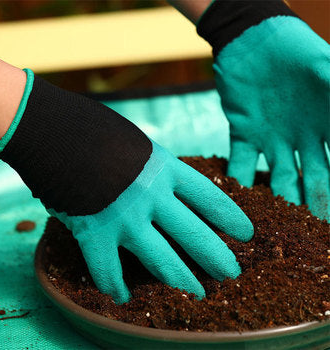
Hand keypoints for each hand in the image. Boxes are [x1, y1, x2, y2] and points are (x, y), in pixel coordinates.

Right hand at [54, 140, 253, 302]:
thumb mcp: (140, 144)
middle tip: (231, 272)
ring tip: (196, 293)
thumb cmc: (99, 132)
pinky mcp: (94, 233)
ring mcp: (125, 217)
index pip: (209, 198)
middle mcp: (152, 195)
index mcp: (166, 168)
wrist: (55, 130)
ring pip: (162, 261)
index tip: (245, 234)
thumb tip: (169, 186)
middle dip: (217, 258)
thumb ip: (157, 168)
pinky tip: (122, 296)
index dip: (231, 218)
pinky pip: (108, 270)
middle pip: (195, 236)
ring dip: (181, 281)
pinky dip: (114, 285)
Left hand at [196, 0, 329, 220]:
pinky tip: (232, 202)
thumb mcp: (325, 68)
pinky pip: (239, 163)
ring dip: (276, 204)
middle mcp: (302, 139)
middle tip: (308, 239)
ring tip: (273, 232)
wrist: (253, 37)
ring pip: (276, 179)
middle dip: (312, 208)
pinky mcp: (242, 133)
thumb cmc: (294, 47)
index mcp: (329, 125)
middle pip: (310, 181)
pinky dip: (235, 181)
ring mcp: (271, 139)